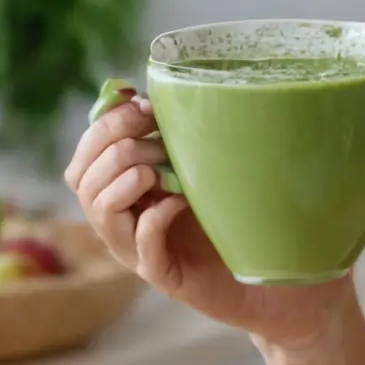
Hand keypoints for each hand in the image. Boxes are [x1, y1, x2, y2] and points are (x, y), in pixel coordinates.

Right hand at [64, 89, 356, 350]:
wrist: (283, 275)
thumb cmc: (245, 213)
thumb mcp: (210, 163)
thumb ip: (178, 133)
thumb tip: (139, 87)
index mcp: (129, 187)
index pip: (84, 155)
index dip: (101, 127)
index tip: (141, 105)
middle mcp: (127, 218)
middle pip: (81, 181)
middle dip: (111, 149)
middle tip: (153, 137)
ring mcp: (141, 250)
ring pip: (100, 214)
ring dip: (123, 181)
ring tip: (156, 169)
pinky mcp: (165, 277)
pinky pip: (141, 250)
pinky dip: (153, 221)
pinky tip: (178, 203)